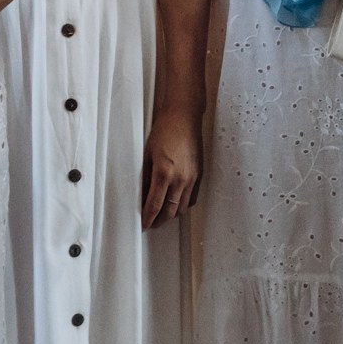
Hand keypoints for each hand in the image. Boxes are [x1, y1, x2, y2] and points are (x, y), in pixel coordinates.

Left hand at [142, 107, 201, 227]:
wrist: (183, 118)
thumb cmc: (165, 131)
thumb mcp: (148, 155)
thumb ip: (146, 178)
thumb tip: (143, 195)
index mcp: (164, 173)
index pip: (155, 205)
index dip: (148, 219)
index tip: (144, 225)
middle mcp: (180, 178)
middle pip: (170, 211)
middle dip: (159, 221)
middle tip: (151, 223)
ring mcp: (192, 178)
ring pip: (183, 207)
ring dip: (172, 214)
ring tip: (162, 215)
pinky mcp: (199, 175)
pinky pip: (192, 198)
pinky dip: (184, 205)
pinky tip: (176, 203)